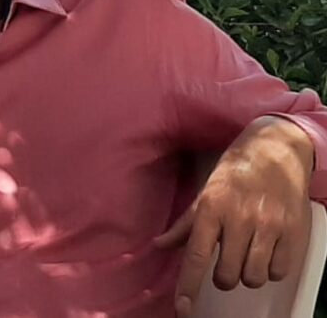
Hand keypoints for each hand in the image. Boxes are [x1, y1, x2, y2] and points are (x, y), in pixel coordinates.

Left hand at [154, 116, 313, 317]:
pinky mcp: (294, 232)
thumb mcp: (205, 193)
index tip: (183, 309)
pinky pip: (280, 271)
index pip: (196, 256)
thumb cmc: (235, 173)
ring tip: (247, 255)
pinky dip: (271, 270)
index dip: (188, 287)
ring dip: (248, 274)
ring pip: (254, 277)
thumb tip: (159, 246)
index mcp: (212, 209)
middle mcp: (240, 219)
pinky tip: (267, 252)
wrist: (276, 151)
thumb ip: (185, 224)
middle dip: (223, 277)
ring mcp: (269, 226)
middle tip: (225, 263)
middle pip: (227, 275)